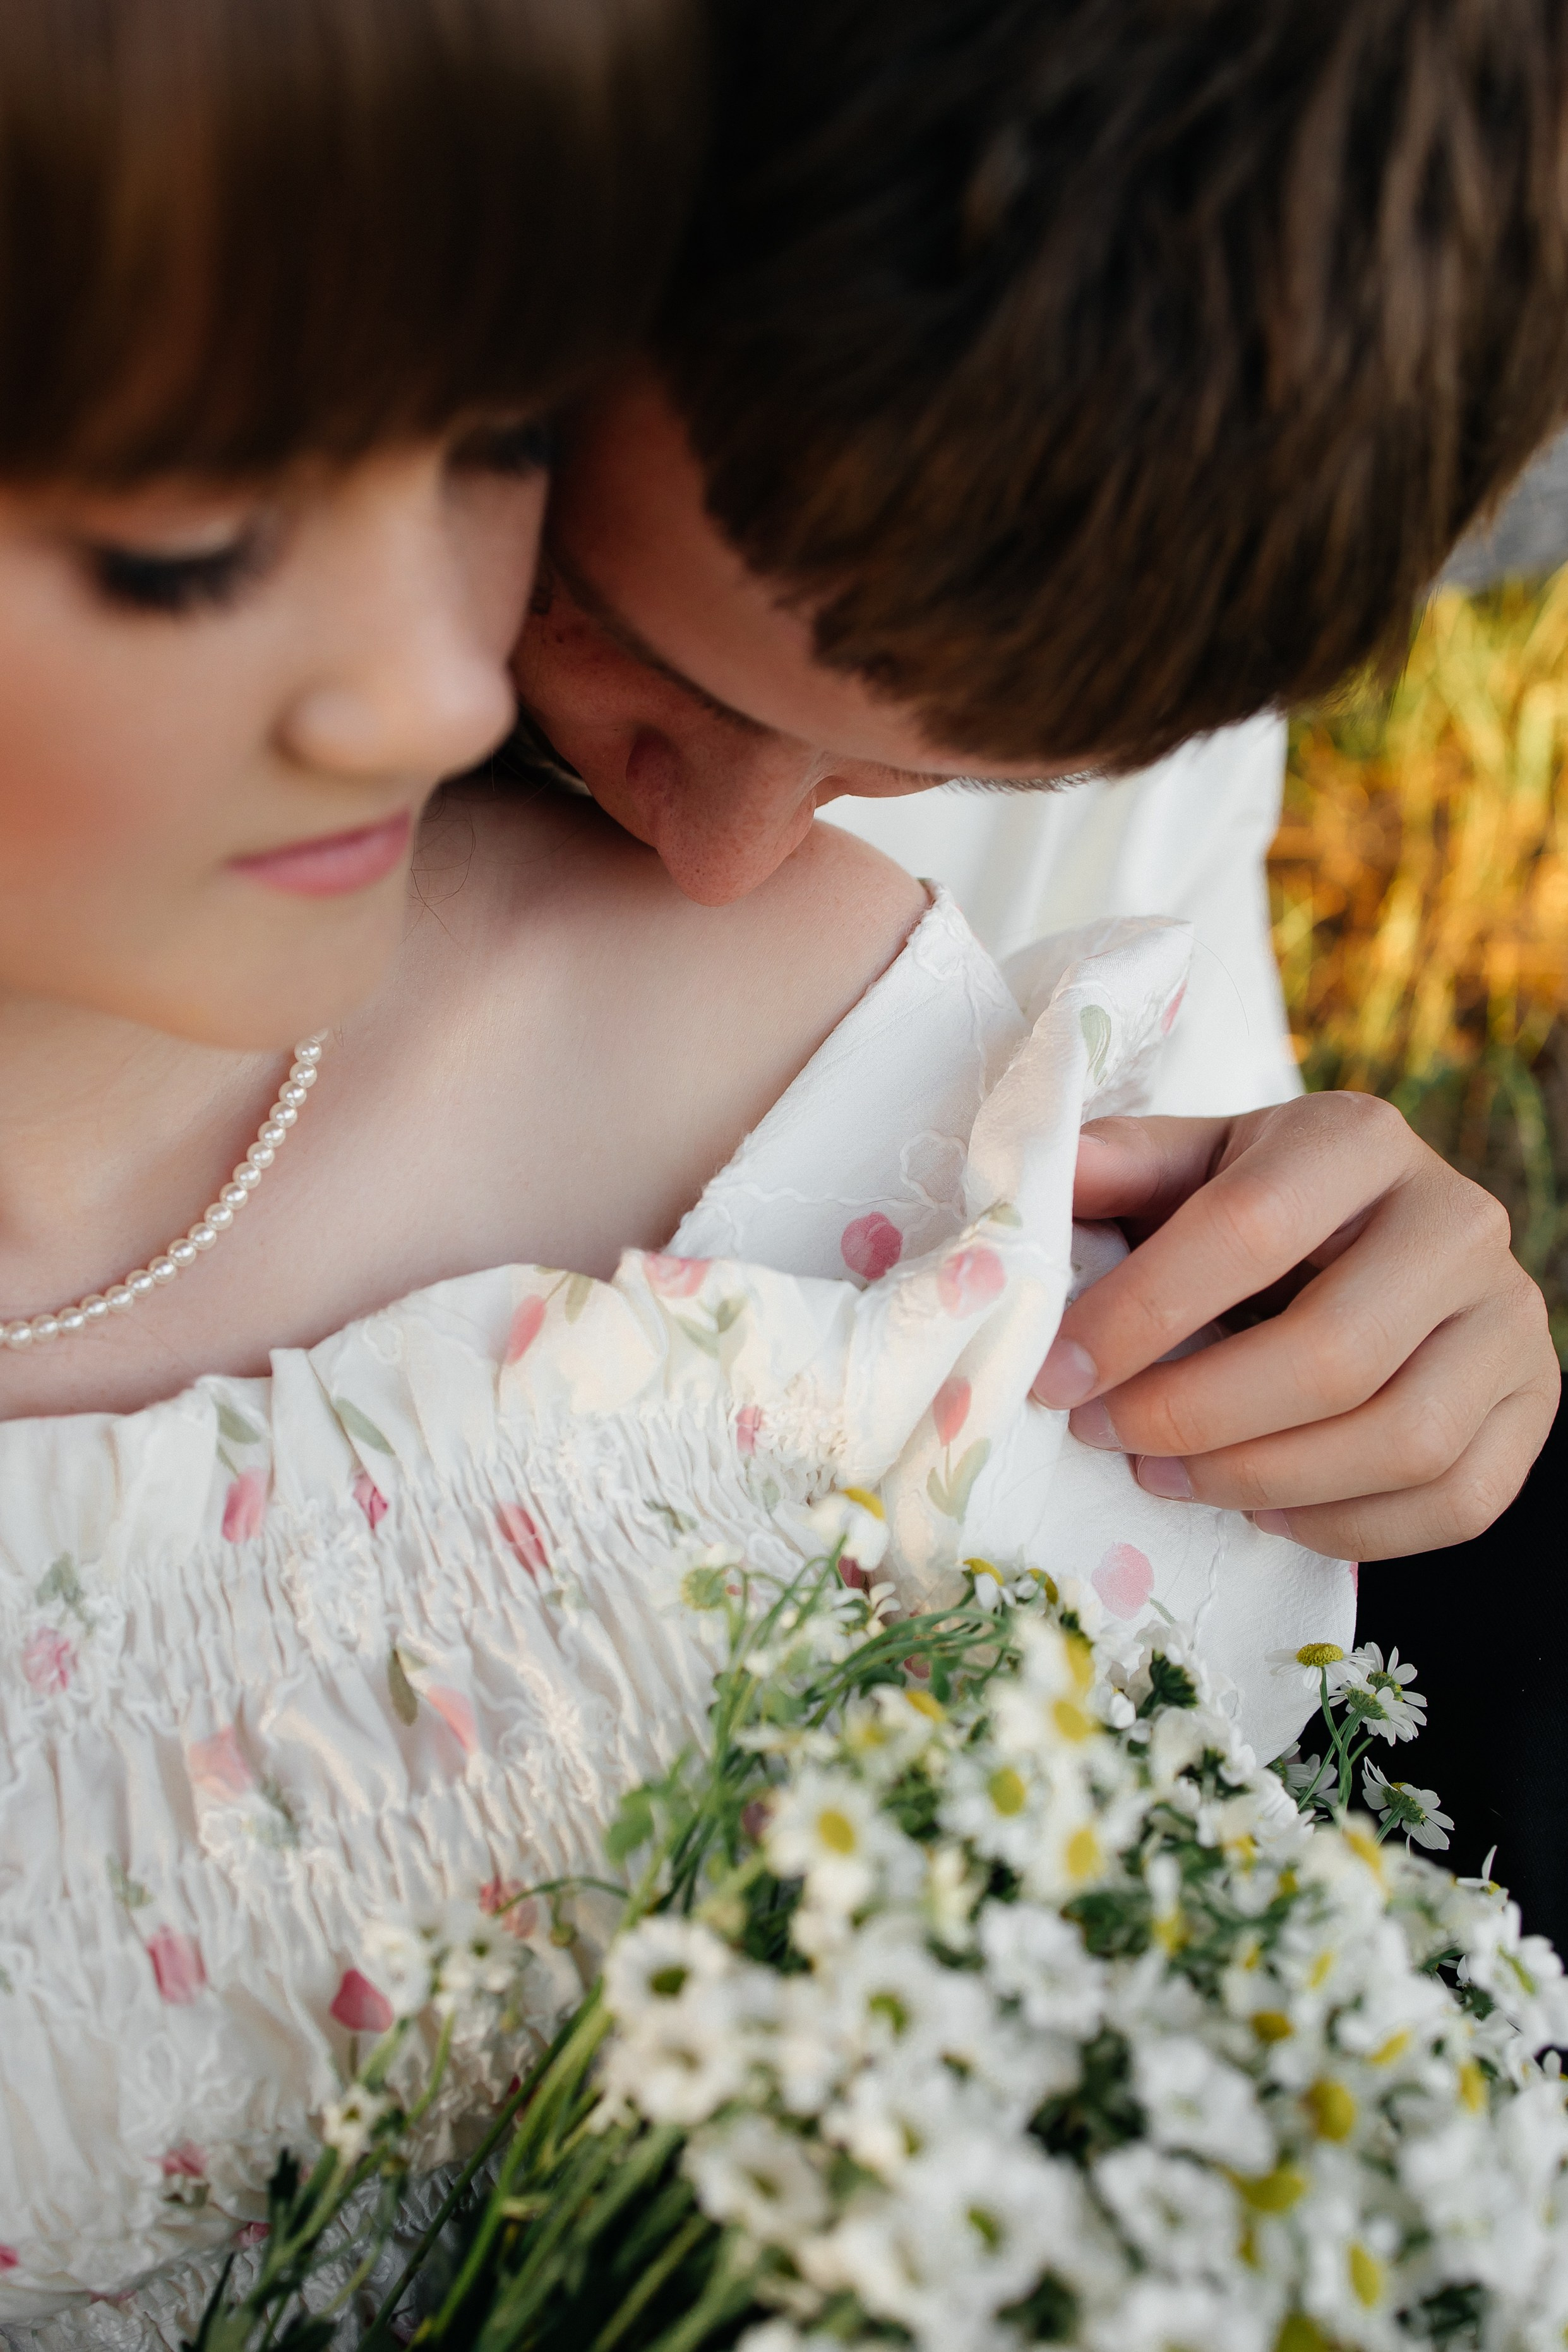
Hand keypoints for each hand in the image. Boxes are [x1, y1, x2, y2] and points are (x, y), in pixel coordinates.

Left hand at [1032, 1094, 1559, 1558]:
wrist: (1384, 1240)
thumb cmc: (1262, 1208)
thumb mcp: (1192, 1164)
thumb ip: (1117, 1171)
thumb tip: (1028, 1195)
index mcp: (1358, 1139)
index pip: (1246, 1229)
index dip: (1140, 1315)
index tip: (1058, 1375)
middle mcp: (1458, 1219)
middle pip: (1330, 1355)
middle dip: (1194, 1417)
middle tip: (1107, 1436)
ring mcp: (1511, 1318)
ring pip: (1398, 1442)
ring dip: (1260, 1483)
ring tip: (1164, 1477)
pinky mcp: (1537, 1402)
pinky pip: (1454, 1502)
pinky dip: (1344, 1527)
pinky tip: (1262, 1510)